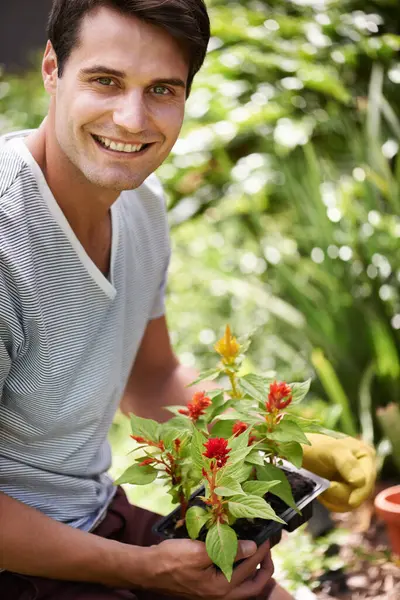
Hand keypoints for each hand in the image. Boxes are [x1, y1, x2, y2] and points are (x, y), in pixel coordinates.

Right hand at [143, 538, 273, 598]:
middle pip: (255, 587)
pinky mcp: (209, 591)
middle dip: (266, 569)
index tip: (266, 535)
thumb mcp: (200, 551)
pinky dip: (243, 575)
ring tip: (259, 556)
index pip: (250, 567)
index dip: (261, 550)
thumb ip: (228, 550)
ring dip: (256, 574)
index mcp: (221, 588)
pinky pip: (234, 586)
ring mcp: (215, 595)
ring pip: (245, 589)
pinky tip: (240, 561)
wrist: (149, 569)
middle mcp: (221, 596)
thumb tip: (252, 547)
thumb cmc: (171, 559)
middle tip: (269, 549)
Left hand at [302, 433, 375, 511]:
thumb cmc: (313, 446)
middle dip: (338, 494)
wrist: (296, 450)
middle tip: (323, 489)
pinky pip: (341, 506)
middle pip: (359, 495)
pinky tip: (321, 494)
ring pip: (350, 503)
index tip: (330, 487)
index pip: (366, 482)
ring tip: (321, 488)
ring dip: (333, 499)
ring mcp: (354, 481)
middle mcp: (364, 469)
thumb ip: (346, 463)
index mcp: (365, 456)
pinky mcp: (344, 490)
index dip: (352, 492)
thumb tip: (360, 482)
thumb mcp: (331, 450)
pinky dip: (330, 502)